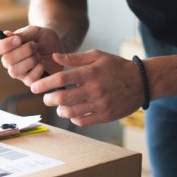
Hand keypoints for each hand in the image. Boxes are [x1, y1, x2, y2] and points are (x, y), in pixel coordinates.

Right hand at [0, 25, 63, 85]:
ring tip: (38, 54)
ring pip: (15, 71)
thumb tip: (6, 35)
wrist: (57, 45)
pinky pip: (29, 79)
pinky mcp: (29, 81)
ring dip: (31, 60)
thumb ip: (22, 34)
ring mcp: (18, 73)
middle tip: (34, 45)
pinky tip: (42, 63)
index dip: (3, 45)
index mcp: (6, 48)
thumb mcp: (34, 31)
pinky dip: (38, 69)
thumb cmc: (42, 37)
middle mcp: (9, 62)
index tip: (18, 40)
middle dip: (24, 51)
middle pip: (6, 60)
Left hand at [29, 50, 144, 126]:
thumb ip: (74, 58)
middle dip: (49, 99)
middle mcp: (94, 89)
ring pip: (71, 112)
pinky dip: (73, 118)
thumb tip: (54, 57)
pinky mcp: (106, 116)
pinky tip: (73, 112)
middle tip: (46, 98)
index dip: (44, 83)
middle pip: (63, 97)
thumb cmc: (116, 66)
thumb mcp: (97, 56)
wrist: (142, 81)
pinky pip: (83, 121)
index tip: (34, 87)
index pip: (61, 79)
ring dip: (60, 110)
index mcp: (89, 73)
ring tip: (59, 106)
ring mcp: (100, 104)